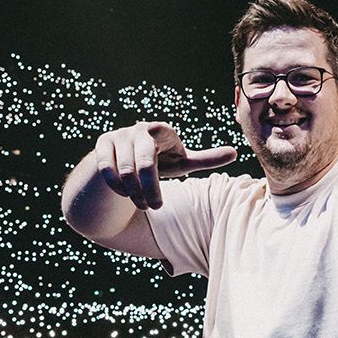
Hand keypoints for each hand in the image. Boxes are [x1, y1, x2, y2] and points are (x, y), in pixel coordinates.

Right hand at [94, 122, 237, 209]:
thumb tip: (235, 152)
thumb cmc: (159, 162)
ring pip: (125, 172)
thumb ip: (206, 159)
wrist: (122, 162)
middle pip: (144, 164)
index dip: (156, 148)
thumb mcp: (181, 162)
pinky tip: (124, 195)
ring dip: (134, 194)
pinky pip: (106, 171)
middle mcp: (138, 130)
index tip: (155, 152)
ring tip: (142, 204)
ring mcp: (118, 136)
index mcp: (161, 131)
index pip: (160, 135)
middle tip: (155, 207)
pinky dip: (117, 188)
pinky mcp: (102, 145)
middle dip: (150, 190)